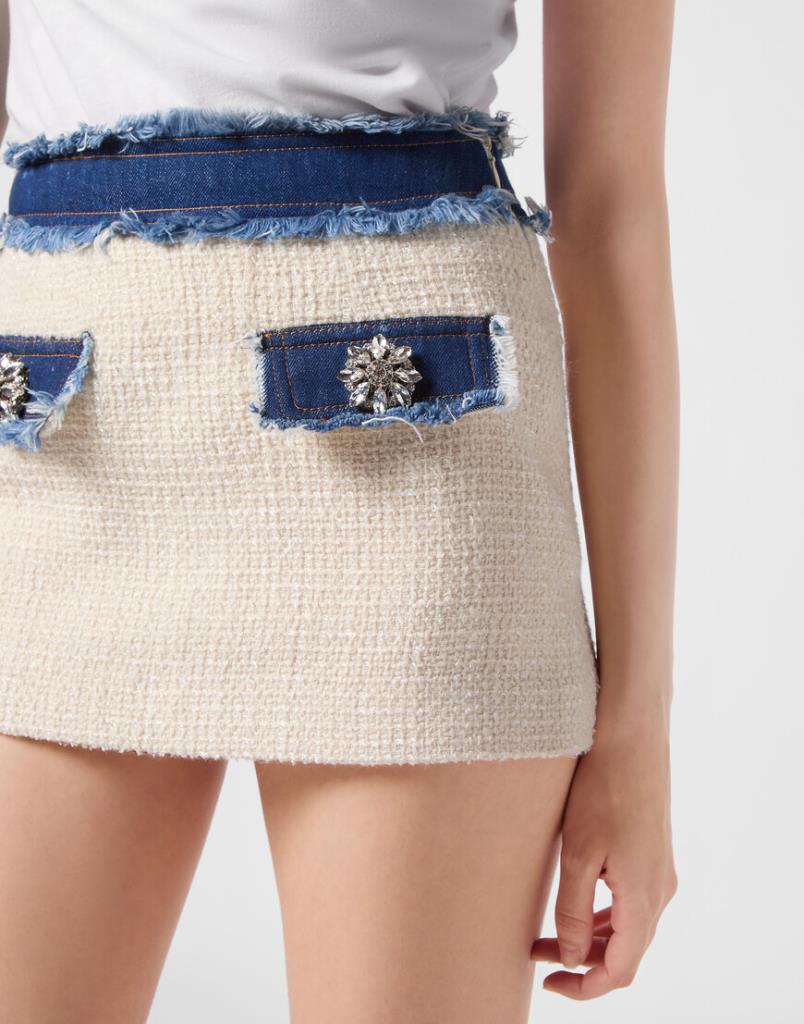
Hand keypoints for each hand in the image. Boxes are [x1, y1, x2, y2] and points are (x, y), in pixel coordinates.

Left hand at [531, 726, 676, 998]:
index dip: (585, 987)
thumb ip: (574, 910)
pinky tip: (576, 901)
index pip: (621, 970)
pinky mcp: (652, 851)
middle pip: (626, 951)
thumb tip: (572, 958)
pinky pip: (632, 900)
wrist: (630, 735)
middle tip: (538, 955)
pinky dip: (604, 914)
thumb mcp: (579, 853)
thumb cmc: (602, 788)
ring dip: (592, 937)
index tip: (549, 983)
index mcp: (644, 897)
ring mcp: (660, 870)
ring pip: (630, 926)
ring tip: (549, 934)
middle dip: (583, 962)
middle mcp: (660, 890)